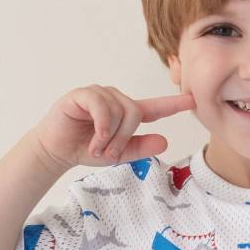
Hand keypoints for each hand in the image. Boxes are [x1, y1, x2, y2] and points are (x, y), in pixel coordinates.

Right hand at [34, 85, 196, 169]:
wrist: (56, 150)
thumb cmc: (86, 149)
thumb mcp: (118, 154)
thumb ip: (140, 148)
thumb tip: (164, 141)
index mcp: (126, 113)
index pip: (155, 107)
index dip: (173, 104)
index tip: (193, 100)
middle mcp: (115, 100)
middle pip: (134, 112)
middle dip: (124, 138)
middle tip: (110, 155)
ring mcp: (99, 94)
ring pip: (119, 109)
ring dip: (110, 136)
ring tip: (97, 149)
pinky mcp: (82, 95)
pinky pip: (101, 104)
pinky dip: (102, 124)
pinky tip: (96, 138)